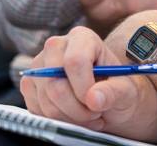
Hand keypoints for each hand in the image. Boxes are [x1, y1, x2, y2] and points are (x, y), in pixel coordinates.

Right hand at [21, 26, 156, 138]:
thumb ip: (113, 92)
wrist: (105, 97)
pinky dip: (56, 120)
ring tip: (88, 116)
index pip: (74, 61)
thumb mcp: (125, 91)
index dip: (84, 88)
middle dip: (76, 109)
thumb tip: (93, 98)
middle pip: (55, 83)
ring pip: (46, 100)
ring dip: (69, 118)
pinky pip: (36, 108)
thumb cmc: (116, 89)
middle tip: (94, 115)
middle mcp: (56, 46)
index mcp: (82, 37)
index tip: (96, 104)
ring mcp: (39, 65)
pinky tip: (72, 117)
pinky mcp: (30, 83)